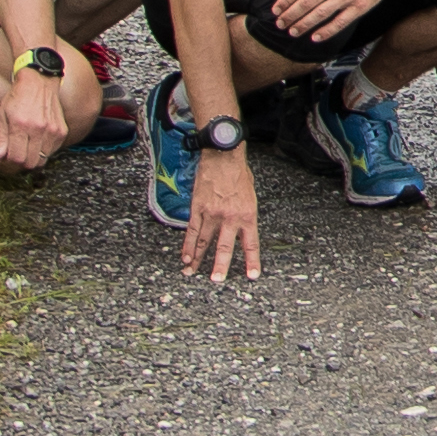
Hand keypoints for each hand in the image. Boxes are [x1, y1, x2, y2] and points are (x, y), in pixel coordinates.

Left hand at [0, 65, 68, 169]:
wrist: (39, 81)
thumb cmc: (17, 98)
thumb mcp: (2, 116)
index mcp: (20, 125)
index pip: (16, 158)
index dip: (10, 160)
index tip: (8, 153)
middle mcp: (38, 128)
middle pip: (30, 163)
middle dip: (21, 161)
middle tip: (17, 150)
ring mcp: (52, 130)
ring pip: (42, 160)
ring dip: (33, 156)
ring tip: (28, 145)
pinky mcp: (61, 130)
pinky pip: (52, 151)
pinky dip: (45, 150)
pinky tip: (38, 139)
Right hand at [182, 146, 262, 279]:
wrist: (223, 155)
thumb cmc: (239, 173)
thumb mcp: (250, 195)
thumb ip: (245, 214)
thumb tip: (240, 229)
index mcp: (248, 214)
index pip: (250, 243)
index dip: (251, 261)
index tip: (251, 276)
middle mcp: (230, 217)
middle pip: (225, 247)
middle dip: (220, 266)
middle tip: (216, 280)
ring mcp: (212, 213)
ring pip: (204, 242)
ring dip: (198, 259)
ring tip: (192, 274)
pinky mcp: (198, 208)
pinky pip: (192, 231)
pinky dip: (187, 245)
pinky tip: (185, 257)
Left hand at [268, 0, 404, 44]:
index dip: (285, 1)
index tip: (276, 10)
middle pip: (307, 3)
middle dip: (291, 16)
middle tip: (280, 24)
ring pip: (320, 14)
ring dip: (304, 25)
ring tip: (293, 32)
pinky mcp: (359, 7)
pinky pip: (340, 22)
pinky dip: (327, 31)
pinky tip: (315, 37)